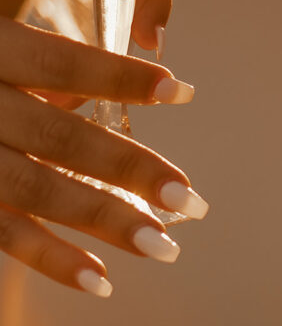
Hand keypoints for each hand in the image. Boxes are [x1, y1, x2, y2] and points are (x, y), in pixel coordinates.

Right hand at [0, 17, 204, 294]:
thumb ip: (35, 61)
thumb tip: (99, 95)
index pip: (61, 61)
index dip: (119, 77)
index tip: (180, 91)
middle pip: (57, 136)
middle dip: (127, 168)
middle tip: (189, 197)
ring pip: (34, 192)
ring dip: (102, 221)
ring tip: (162, 243)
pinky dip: (49, 259)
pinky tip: (100, 278)